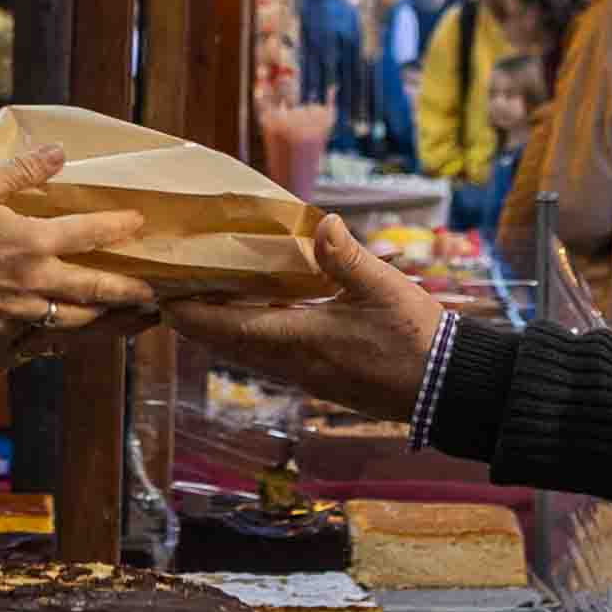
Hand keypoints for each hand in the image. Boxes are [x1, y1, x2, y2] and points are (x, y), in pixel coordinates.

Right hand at [0, 139, 160, 351]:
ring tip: (126, 317)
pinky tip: (75, 328)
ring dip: (105, 317)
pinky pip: (42, 333)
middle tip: (154, 293)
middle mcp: (33, 280)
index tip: (139, 222)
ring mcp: (18, 310)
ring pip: (74, 318)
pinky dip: (66, 331)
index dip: (119, 226)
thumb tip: (59, 153)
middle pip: (95, 288)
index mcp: (31, 241)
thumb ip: (22, 169)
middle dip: (129, 290)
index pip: (90, 233)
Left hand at [166, 212, 451, 420]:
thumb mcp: (385, 289)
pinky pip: (270, 358)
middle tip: (170, 296)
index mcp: (303, 340)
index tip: (163, 300)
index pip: (233, 328)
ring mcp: (308, 376)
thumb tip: (322, 223)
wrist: (447, 388)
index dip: (194, 316)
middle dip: (197, 323)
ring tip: (200, 304)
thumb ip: (348, 258)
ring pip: (248, 354)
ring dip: (221, 332)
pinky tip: (252, 319)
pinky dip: (250, 337)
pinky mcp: (322, 379)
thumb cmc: (418, 338)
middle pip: (230, 345)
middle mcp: (296, 365)